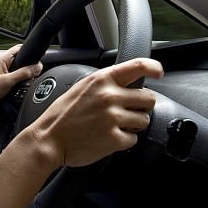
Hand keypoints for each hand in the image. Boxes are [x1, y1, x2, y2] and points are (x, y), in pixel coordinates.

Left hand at [0, 45, 42, 117]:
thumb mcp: (7, 81)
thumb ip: (23, 73)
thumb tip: (37, 67)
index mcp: (1, 59)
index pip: (19, 49)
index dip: (30, 51)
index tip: (40, 57)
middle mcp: (2, 66)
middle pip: (21, 61)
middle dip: (30, 66)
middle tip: (36, 72)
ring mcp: (3, 75)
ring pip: (19, 72)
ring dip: (25, 76)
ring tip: (28, 81)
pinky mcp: (3, 84)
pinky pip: (16, 81)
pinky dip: (21, 84)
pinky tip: (23, 89)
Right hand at [24, 57, 163, 170]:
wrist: (49, 139)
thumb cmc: (63, 116)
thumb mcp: (82, 88)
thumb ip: (106, 83)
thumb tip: (129, 84)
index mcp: (102, 80)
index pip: (138, 66)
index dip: (154, 68)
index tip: (159, 73)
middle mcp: (110, 96)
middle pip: (149, 98)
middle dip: (142, 106)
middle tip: (129, 112)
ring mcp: (113, 118)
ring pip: (144, 120)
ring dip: (134, 125)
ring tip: (115, 126)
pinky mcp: (114, 139)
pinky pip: (134, 139)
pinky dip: (124, 141)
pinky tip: (108, 138)